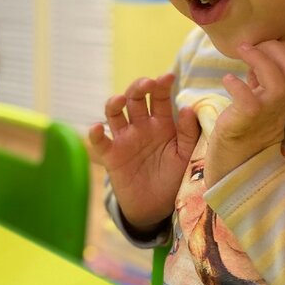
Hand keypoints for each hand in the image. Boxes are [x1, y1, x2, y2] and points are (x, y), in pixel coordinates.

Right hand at [88, 73, 198, 231]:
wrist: (157, 207)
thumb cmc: (173, 178)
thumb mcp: (185, 155)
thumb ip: (188, 133)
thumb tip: (188, 108)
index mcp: (162, 123)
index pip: (160, 98)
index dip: (162, 85)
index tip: (168, 77)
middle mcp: (141, 126)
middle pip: (135, 98)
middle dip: (139, 87)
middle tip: (147, 84)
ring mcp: (125, 139)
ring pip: (115, 113)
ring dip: (114, 103)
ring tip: (120, 100)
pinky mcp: (112, 155)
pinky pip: (100, 142)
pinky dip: (95, 134)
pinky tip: (96, 128)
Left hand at [204, 40, 284, 183]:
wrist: (237, 157)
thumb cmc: (246, 122)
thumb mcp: (260, 95)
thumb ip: (262, 75)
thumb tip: (259, 49)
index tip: (265, 44)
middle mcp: (281, 103)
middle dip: (276, 49)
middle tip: (251, 44)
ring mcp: (266, 112)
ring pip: (279, 83)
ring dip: (260, 60)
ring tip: (241, 50)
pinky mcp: (247, 120)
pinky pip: (249, 100)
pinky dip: (237, 85)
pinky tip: (228, 79)